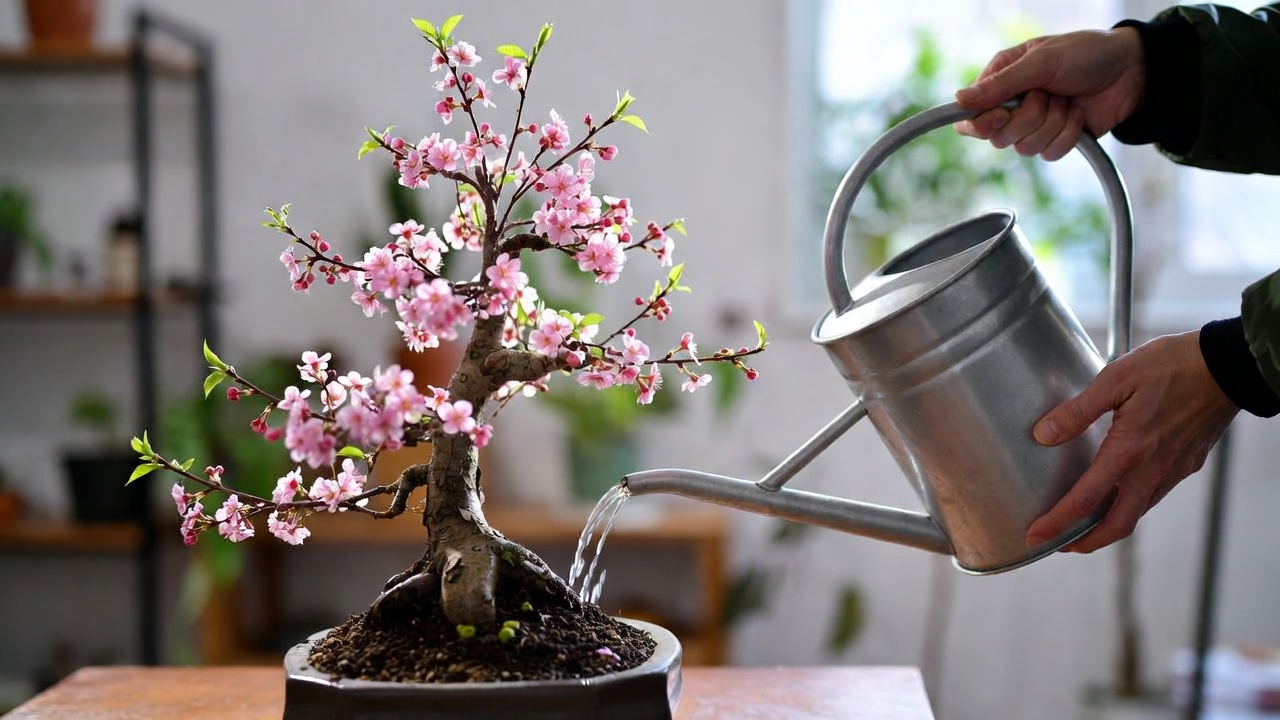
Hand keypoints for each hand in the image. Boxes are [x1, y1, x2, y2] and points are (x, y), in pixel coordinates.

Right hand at [954, 28, 1145, 159]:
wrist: (1131, 70)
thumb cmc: (1085, 53)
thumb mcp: (1041, 61)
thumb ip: (1000, 84)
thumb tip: (959, 100)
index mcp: (1002, 81)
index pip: (972, 117)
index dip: (983, 123)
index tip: (1001, 115)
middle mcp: (1013, 106)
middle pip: (999, 137)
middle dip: (1029, 117)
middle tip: (1047, 95)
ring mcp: (1034, 125)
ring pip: (1025, 148)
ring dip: (1053, 123)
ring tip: (1067, 101)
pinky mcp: (1055, 140)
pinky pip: (1050, 154)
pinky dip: (1068, 135)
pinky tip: (1078, 115)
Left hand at [1025, 331, 1238, 552]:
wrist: (1229, 365)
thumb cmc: (1173, 366)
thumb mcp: (1116, 379)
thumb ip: (1078, 410)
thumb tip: (1043, 434)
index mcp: (1130, 452)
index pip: (1086, 501)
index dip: (1057, 523)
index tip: (1035, 535)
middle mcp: (1153, 470)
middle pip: (1116, 526)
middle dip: (1085, 542)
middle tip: (1059, 545)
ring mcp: (1173, 470)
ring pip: (1137, 513)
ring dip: (1108, 526)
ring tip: (1083, 524)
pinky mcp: (1187, 464)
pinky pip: (1154, 495)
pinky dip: (1131, 506)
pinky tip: (1119, 493)